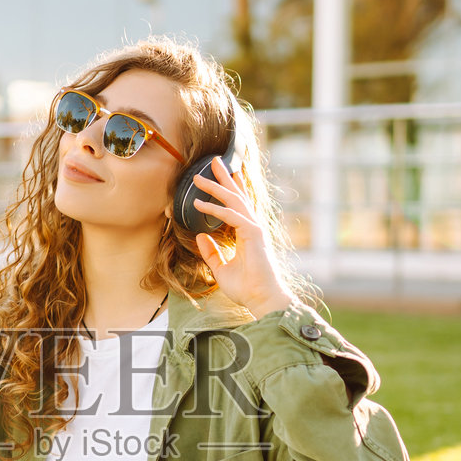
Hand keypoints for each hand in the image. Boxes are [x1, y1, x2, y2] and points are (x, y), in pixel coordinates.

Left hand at [191, 157, 294, 316]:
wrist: (262, 299)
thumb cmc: (246, 288)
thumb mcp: (221, 268)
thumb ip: (211, 252)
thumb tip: (201, 236)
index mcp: (247, 232)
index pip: (238, 205)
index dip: (230, 189)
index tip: (220, 175)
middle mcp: (252, 226)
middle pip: (237, 196)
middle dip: (224, 178)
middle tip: (212, 161)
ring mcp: (254, 229)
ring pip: (233, 201)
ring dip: (215, 187)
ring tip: (199, 177)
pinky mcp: (253, 235)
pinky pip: (231, 216)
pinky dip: (215, 209)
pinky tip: (200, 204)